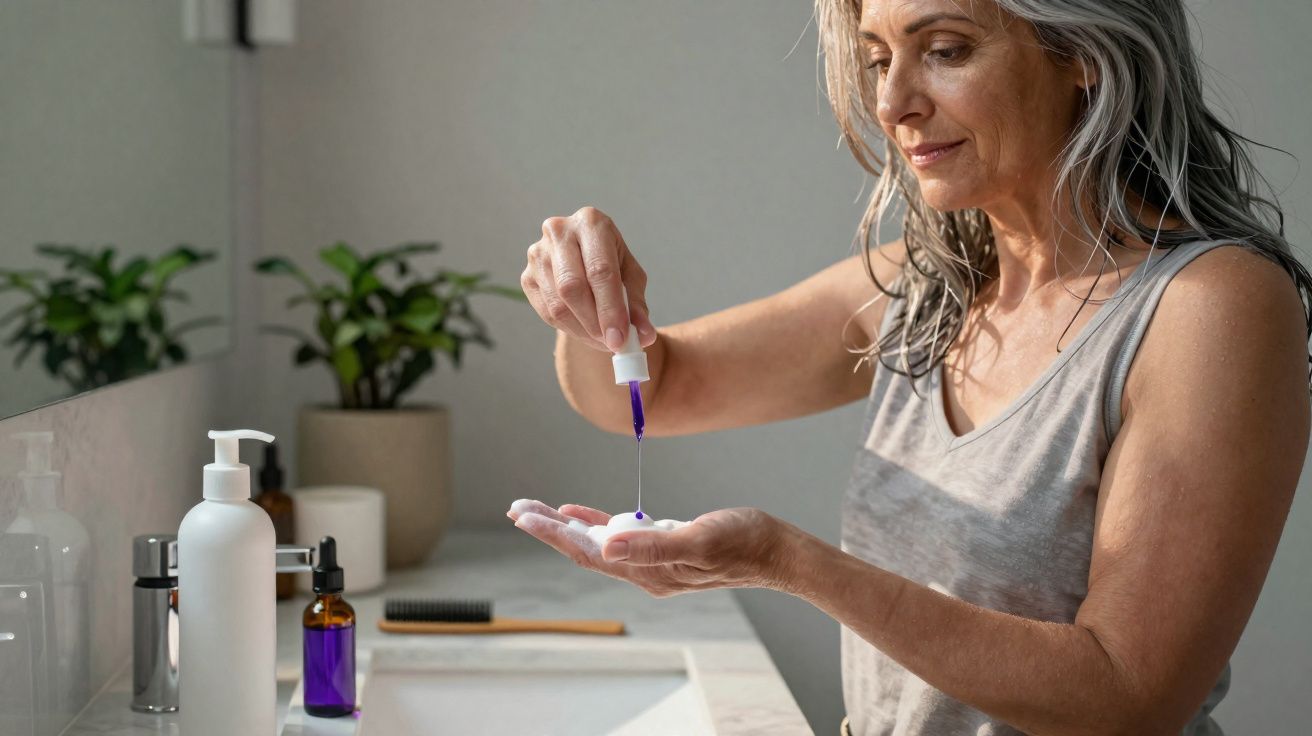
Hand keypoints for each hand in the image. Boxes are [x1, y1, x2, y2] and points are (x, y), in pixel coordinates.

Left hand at [505, 499, 793, 597]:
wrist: (777, 551)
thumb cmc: (745, 542)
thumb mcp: (700, 539)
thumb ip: (654, 544)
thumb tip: (608, 544)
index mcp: (649, 571)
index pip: (590, 552)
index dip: (554, 534)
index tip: (525, 515)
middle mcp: (645, 571)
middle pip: (586, 549)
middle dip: (549, 529)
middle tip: (516, 508)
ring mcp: (653, 562)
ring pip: (597, 543)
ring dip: (565, 527)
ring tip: (534, 510)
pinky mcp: (663, 548)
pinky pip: (619, 538)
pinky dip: (595, 524)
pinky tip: (579, 514)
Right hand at [521, 207, 656, 352]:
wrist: (583, 258)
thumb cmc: (611, 263)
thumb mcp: (631, 278)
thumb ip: (637, 306)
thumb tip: (644, 337)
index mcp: (591, 223)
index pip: (599, 270)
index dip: (610, 308)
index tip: (620, 338)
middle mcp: (559, 232)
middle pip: (573, 287)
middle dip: (595, 322)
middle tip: (612, 344)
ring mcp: (538, 253)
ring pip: (558, 304)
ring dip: (583, 330)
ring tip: (603, 339)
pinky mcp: (528, 276)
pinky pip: (547, 312)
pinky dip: (569, 329)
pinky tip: (586, 331)